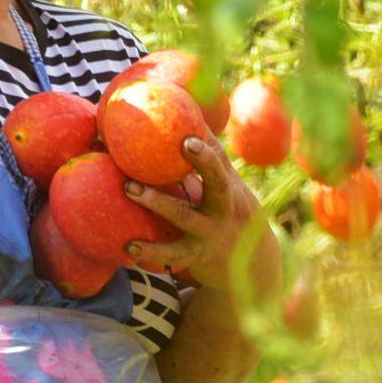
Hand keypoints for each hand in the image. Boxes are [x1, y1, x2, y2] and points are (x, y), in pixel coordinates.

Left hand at [124, 137, 271, 300]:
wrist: (252, 267)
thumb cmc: (229, 213)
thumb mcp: (228, 188)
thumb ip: (211, 159)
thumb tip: (190, 115)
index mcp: (230, 189)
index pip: (222, 163)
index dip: (207, 150)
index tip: (188, 136)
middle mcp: (225, 208)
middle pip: (218, 185)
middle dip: (202, 164)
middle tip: (178, 146)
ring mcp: (211, 232)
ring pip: (185, 216)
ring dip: (158, 202)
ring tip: (129, 188)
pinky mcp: (197, 256)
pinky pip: (172, 254)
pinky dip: (150, 251)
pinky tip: (128, 246)